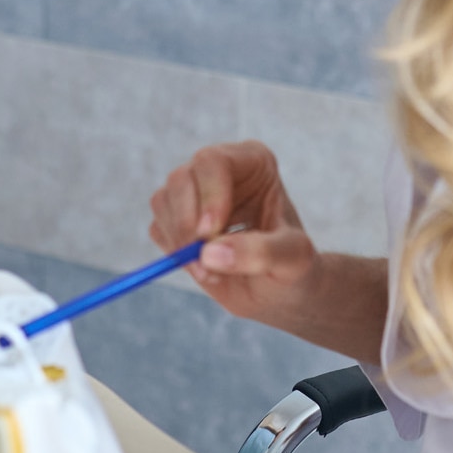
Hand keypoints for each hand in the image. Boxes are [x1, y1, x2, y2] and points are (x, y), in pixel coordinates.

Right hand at [149, 140, 319, 328]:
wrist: (279, 290)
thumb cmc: (294, 268)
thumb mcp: (292, 260)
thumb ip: (261, 252)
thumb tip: (210, 252)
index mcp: (253, 162)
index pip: (214, 162)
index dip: (208, 196)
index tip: (210, 235)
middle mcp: (220, 170)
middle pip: (181, 178)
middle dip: (187, 225)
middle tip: (205, 263)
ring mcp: (195, 192)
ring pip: (163, 201)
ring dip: (180, 243)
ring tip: (212, 272)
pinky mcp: (177, 219)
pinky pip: (158, 228)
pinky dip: (174, 254)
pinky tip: (204, 269)